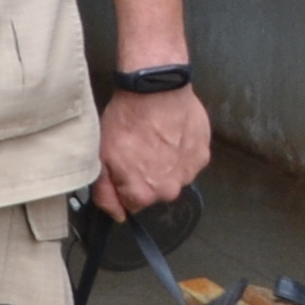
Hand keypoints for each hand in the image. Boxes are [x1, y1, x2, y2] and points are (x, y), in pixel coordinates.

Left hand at [95, 87, 212, 218]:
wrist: (156, 90)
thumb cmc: (127, 120)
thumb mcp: (102, 156)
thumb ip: (105, 192)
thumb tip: (116, 214)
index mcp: (144, 194)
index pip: (130, 204)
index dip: (122, 185)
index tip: (120, 165)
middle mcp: (170, 190)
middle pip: (154, 191)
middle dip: (145, 176)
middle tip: (137, 149)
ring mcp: (190, 172)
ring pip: (172, 176)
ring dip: (164, 163)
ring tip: (154, 138)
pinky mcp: (203, 154)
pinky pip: (188, 160)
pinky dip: (180, 151)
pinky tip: (169, 133)